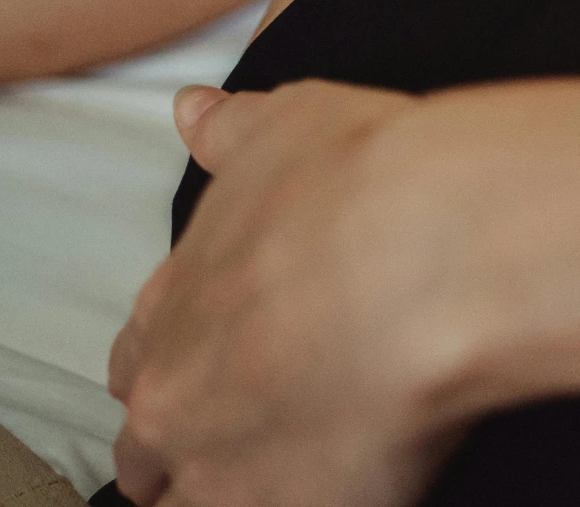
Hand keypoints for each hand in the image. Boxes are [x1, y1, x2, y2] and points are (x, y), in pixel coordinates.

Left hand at [108, 81, 465, 505]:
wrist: (437, 252)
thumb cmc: (368, 180)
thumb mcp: (289, 125)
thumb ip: (232, 131)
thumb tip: (194, 112)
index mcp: (174, 305)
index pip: (142, 357)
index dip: (186, 360)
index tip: (234, 358)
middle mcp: (173, 394)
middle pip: (149, 450)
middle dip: (194, 440)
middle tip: (266, 426)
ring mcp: (218, 469)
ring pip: (190, 504)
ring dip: (233, 489)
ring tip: (298, 469)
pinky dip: (297, 505)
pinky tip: (344, 489)